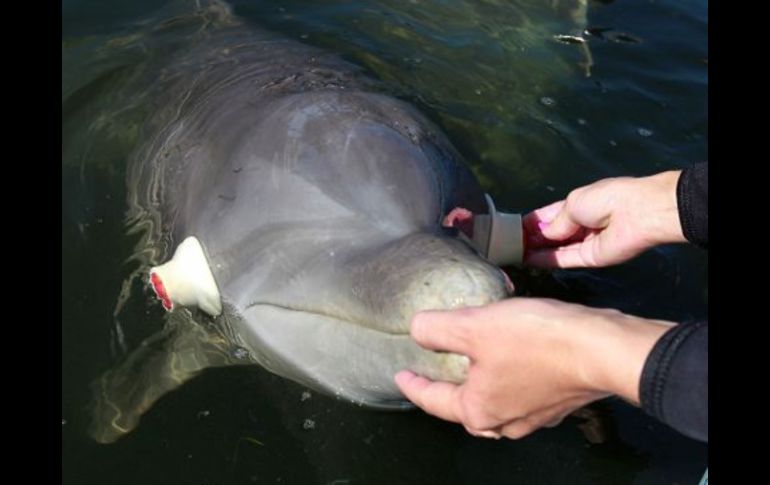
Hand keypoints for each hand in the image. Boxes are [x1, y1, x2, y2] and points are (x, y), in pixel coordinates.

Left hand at [395, 298, 673, 439]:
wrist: (603, 349)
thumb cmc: (535, 340)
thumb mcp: (475, 327)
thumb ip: (437, 329)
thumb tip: (416, 329)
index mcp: (478, 410)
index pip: (433, 401)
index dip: (413, 385)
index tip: (400, 374)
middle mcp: (505, 422)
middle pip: (465, 411)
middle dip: (447, 394)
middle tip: (435, 373)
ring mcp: (535, 416)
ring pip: (495, 406)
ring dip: (480, 388)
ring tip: (471, 366)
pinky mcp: (558, 401)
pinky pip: (521, 395)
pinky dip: (507, 380)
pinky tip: (510, 360)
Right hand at [523, 171, 685, 267]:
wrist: (636, 213)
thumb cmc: (604, 199)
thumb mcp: (572, 204)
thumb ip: (556, 223)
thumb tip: (542, 234)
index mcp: (576, 204)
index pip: (548, 215)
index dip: (531, 222)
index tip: (512, 229)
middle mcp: (579, 224)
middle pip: (551, 234)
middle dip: (531, 238)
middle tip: (508, 245)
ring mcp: (584, 242)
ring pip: (555, 248)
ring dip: (536, 251)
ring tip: (513, 254)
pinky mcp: (589, 259)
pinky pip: (564, 259)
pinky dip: (547, 260)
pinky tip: (529, 260)